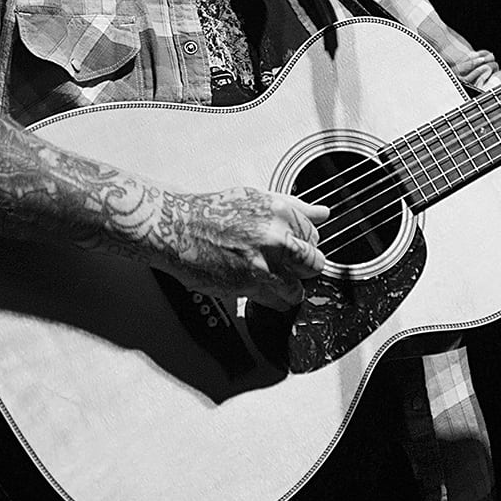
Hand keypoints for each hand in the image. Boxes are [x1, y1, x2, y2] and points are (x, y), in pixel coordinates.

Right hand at [149, 186, 328, 310]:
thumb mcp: (257, 198)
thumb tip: (323, 213)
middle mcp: (276, 238)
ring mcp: (262, 264)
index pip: (315, 237)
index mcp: (281, 213)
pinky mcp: (248, 286)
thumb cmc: (212, 212)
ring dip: (286, 288)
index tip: (293, 248)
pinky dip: (269, 299)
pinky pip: (274, 302)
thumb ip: (295, 207)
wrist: (177, 227)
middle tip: (285, 265)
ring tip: (269, 278)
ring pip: (296, 290)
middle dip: (301, 268)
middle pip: (313, 265)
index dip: (303, 245)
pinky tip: (256, 286)